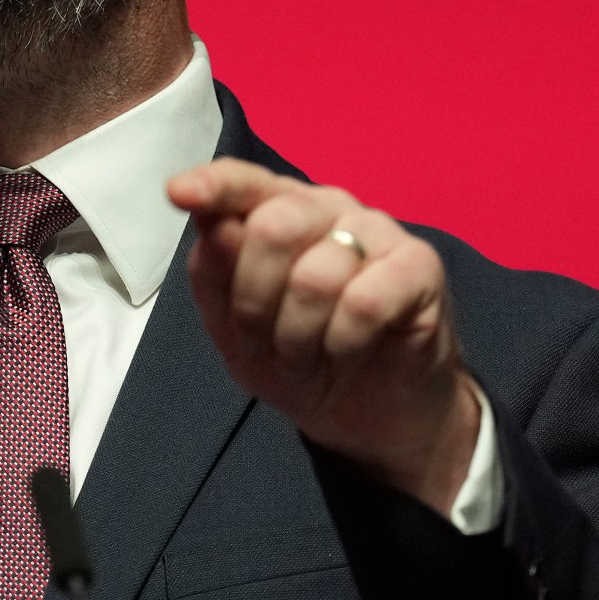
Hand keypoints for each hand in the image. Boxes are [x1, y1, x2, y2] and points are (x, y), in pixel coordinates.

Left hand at [166, 158, 482, 515]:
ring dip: (299, 339)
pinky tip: (349, 351)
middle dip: (254, 302)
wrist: (370, 416)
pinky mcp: (420, 265)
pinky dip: (343, 343)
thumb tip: (212, 224)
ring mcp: (378, 231)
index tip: (178, 193)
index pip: (241, 182)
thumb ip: (216, 275)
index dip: (211, 185)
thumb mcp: (234, 332)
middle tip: (263, 342)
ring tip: (310, 357)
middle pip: (273, 225)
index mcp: (277, 210)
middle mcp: (327, 208)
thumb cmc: (299, 359)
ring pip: (316, 276)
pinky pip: (365, 301)